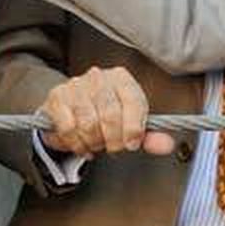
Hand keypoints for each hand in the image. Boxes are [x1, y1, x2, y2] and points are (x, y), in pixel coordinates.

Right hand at [39, 66, 176, 157]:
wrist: (69, 106)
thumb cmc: (103, 113)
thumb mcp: (129, 122)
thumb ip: (148, 135)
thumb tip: (167, 145)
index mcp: (122, 78)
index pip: (133, 103)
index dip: (134, 129)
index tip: (131, 144)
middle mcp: (99, 77)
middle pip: (111, 115)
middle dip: (113, 141)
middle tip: (112, 148)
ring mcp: (76, 86)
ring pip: (89, 124)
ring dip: (94, 143)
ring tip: (96, 144)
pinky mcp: (57, 98)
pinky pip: (69, 128)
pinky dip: (76, 144)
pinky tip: (81, 143)